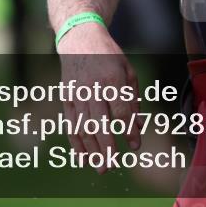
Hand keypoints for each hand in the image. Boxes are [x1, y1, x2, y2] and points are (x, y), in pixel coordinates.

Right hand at [57, 23, 140, 171]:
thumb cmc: (109, 56)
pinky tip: (83, 158)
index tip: (135, 146)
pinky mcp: (66, 97)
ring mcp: (77, 93)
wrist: (80, 38)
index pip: (121, 111)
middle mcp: (93, 88)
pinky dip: (76, 143)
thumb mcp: (128, 71)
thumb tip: (138, 126)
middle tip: (113, 166)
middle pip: (99, 123)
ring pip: (83, 127)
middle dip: (107, 148)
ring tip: (101, 168)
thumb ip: (133, 99)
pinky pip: (71, 124)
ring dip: (91, 150)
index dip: (128, 130)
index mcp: (112, 79)